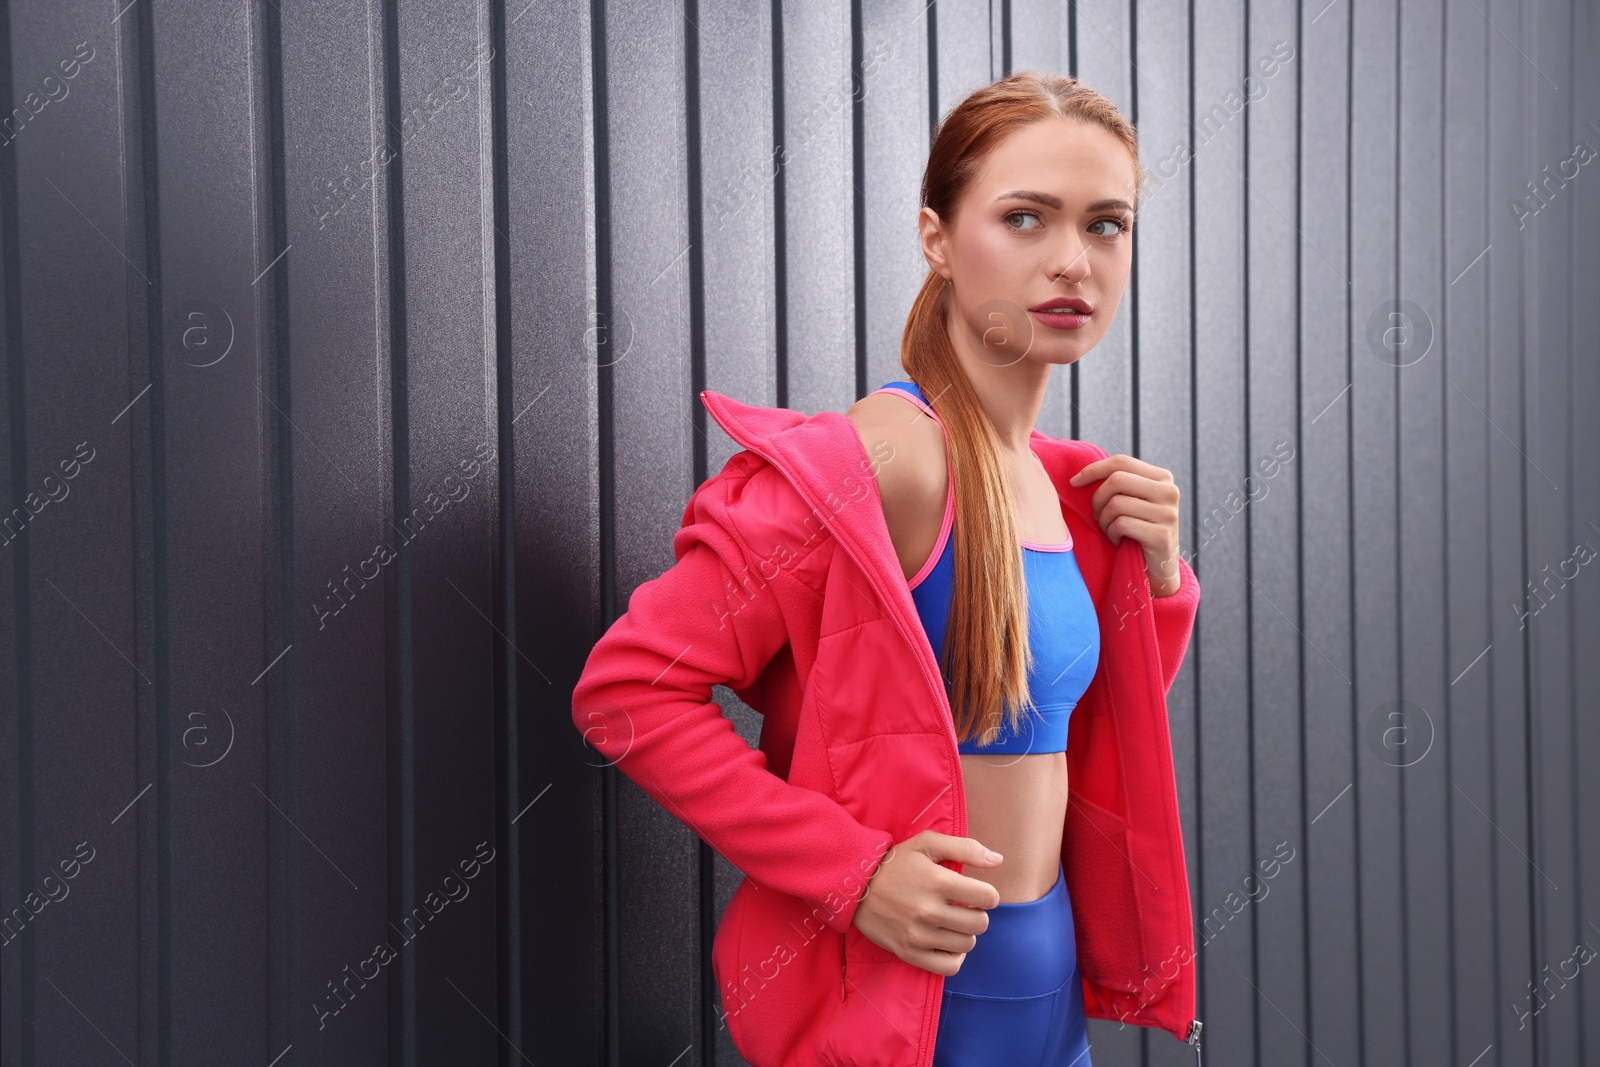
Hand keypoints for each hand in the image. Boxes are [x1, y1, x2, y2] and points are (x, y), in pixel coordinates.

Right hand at [851, 831, 1003, 975]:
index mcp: (938, 882)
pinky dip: (955, 957)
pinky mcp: (909, 953)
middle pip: (980, 924)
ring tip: (952, 921)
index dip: (988, 894)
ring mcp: (919, 936)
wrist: (855, 885)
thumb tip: (998, 860)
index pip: (988, 898)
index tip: (977, 892)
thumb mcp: (928, 843)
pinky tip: (948, 942)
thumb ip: (965, 848)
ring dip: (965, 933)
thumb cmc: (896, 862)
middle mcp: (930, 911)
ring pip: (967, 944)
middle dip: (977, 914)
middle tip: (963, 906)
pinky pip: (949, 967)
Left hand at [1068, 455, 1182, 596]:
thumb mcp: (1133, 501)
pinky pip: (1121, 524)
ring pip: (1116, 503)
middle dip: (1098, 499)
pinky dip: (1112, 534)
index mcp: (1162, 478)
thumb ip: (1119, 483)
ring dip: (1104, 521)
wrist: (1158, 568)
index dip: (1093, 470)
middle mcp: (1169, 491)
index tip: (1074, 482)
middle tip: (1098, 517)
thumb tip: (1079, 474)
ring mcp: (1168, 513)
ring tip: (1110, 530)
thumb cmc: (1137, 531)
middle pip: (1116, 480)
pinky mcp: (1161, 534)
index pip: (1121, 462)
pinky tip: (1118, 540)